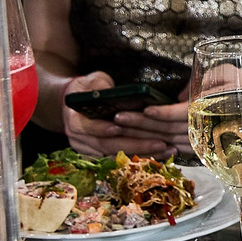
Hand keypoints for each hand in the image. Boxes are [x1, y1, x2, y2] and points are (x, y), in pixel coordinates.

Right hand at [58, 75, 190, 158]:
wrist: (78, 103)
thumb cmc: (89, 89)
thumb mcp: (94, 81)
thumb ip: (102, 86)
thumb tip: (116, 92)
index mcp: (75, 119)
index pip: (87, 127)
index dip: (101, 128)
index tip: (117, 128)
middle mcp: (80, 138)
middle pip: (106, 146)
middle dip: (134, 145)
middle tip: (159, 143)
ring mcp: (89, 149)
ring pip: (116, 156)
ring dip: (142, 154)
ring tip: (167, 150)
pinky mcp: (100, 155)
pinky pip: (121, 160)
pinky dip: (140, 157)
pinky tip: (161, 155)